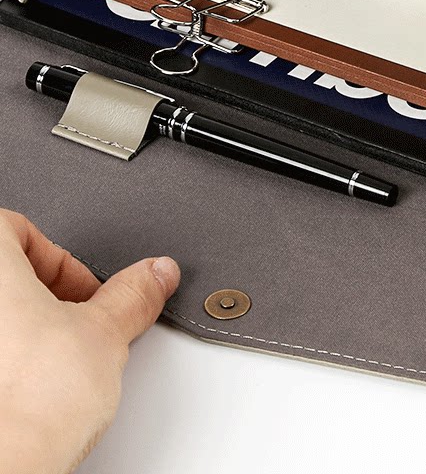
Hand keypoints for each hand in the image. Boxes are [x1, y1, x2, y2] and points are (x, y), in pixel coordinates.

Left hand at [0, 208, 179, 473]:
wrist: (3, 465)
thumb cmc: (29, 401)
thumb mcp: (104, 332)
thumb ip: (133, 294)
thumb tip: (156, 273)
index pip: (19, 229)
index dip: (62, 262)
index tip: (86, 293)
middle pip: (5, 275)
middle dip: (47, 296)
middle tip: (75, 324)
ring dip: (25, 330)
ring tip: (53, 361)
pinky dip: (8, 363)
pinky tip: (25, 389)